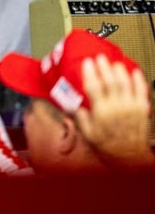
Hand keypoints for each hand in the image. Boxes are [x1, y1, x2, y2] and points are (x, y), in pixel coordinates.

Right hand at [74, 54, 154, 168]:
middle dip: (104, 67)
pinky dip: (138, 79)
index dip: (90, 73)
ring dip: (119, 71)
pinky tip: (134, 71)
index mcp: (101, 112)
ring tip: (113, 63)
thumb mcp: (87, 134)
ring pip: (126, 83)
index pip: (94, 87)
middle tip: (99, 57)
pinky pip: (141, 90)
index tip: (87, 63)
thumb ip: (80, 117)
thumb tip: (72, 104)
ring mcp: (131, 107)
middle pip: (110, 81)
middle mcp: (117, 107)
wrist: (130, 156)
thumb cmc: (107, 145)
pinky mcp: (143, 108)